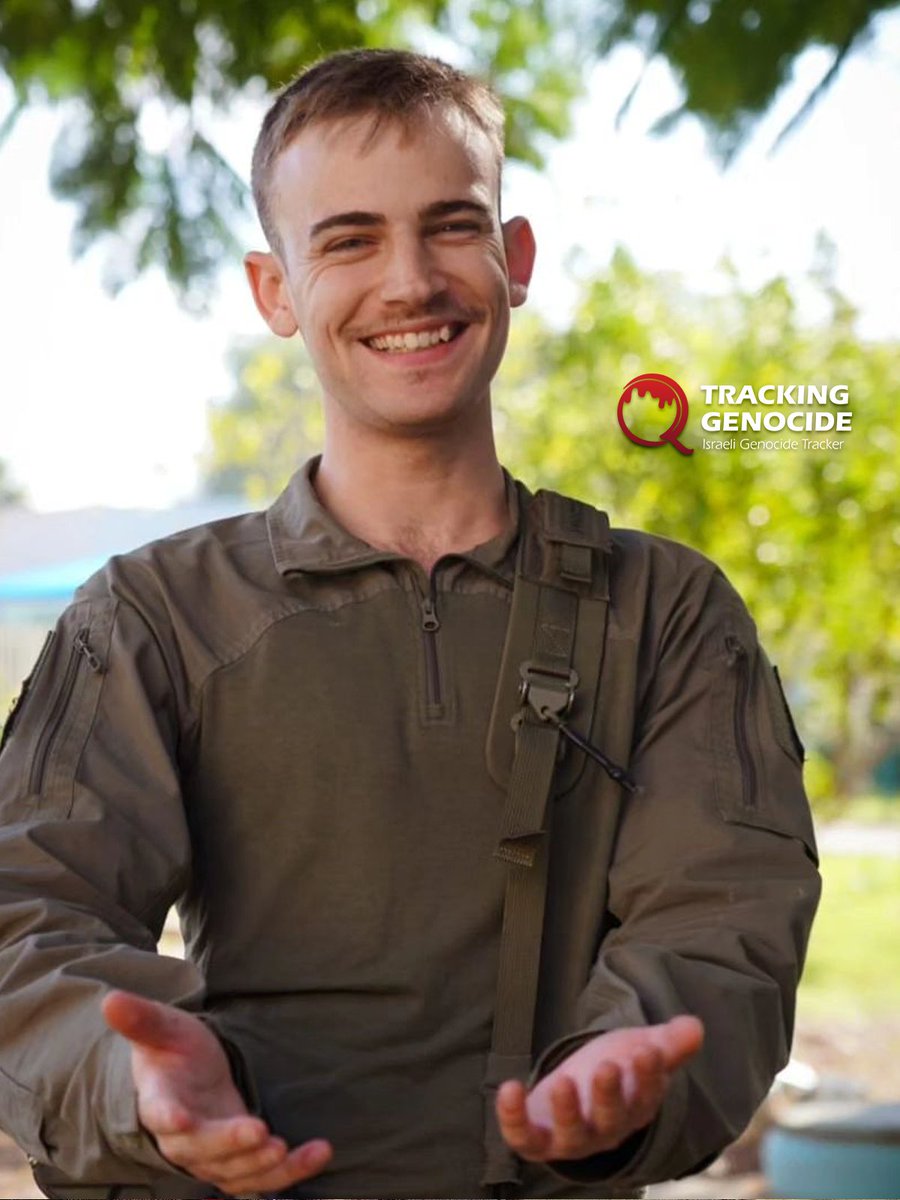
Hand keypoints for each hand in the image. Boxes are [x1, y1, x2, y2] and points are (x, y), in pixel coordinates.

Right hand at [102, 990, 331, 1196]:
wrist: (185, 1079)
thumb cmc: (172, 1051)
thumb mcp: (162, 1027)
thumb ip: (141, 1019)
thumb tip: (110, 1000)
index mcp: (159, 1102)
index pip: (161, 1114)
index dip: (170, 1118)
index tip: (182, 1119)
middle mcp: (184, 1138)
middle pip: (203, 1151)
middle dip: (230, 1145)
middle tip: (261, 1132)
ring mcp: (213, 1154)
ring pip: (234, 1173)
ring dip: (262, 1168)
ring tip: (287, 1150)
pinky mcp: (240, 1160)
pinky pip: (265, 1176)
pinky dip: (292, 1171)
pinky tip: (320, 1152)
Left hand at [496, 1014, 703, 1161]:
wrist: (578, 1094)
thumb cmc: (618, 1069)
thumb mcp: (642, 1050)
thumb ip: (669, 1043)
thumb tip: (696, 1027)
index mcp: (635, 1108)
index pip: (646, 1096)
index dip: (648, 1076)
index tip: (649, 1050)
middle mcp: (606, 1130)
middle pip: (611, 1120)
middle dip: (609, 1095)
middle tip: (608, 1066)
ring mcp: (571, 1138)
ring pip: (571, 1136)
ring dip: (566, 1111)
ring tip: (563, 1081)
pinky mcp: (537, 1138)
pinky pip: (525, 1138)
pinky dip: (513, 1119)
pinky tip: (509, 1088)